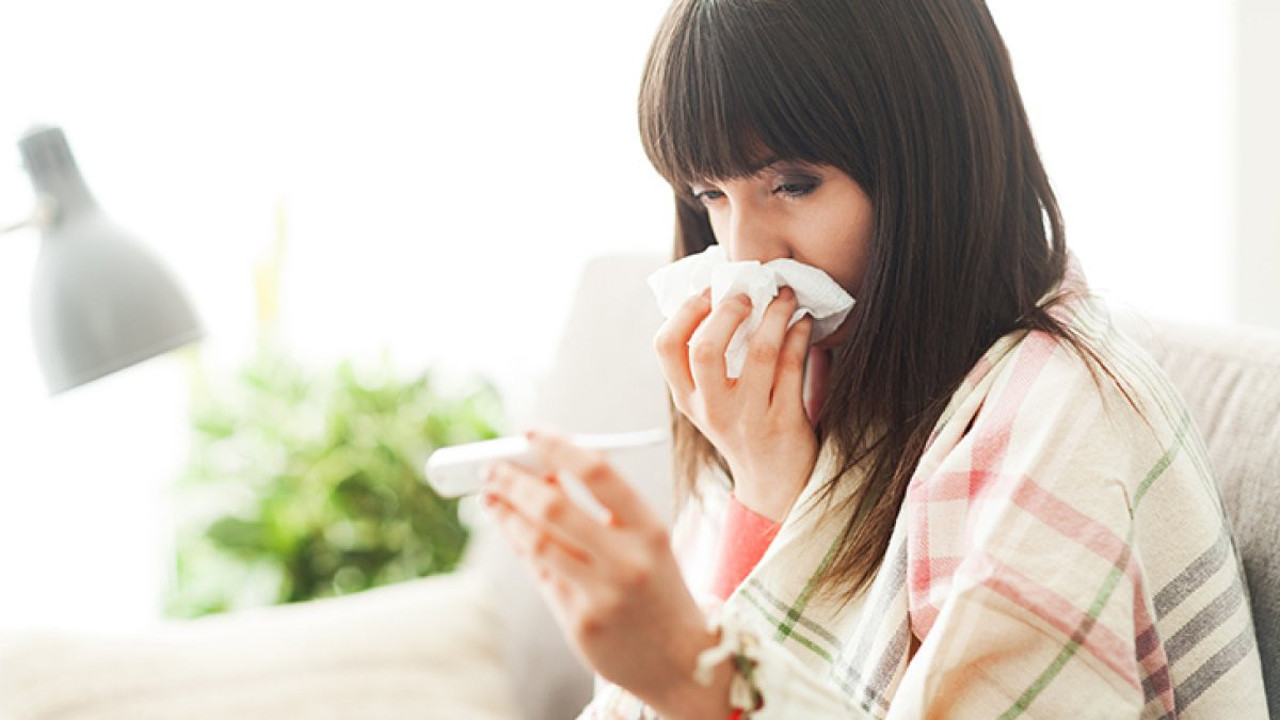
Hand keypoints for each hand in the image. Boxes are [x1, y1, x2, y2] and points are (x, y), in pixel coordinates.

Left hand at [482, 430, 732, 718]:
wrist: (683, 661)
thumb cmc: (658, 588)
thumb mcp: (646, 543)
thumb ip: (601, 511)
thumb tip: (542, 471)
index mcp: (650, 530)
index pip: (597, 473)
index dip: (558, 446)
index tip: (529, 430)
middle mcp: (627, 561)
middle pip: (554, 507)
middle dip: (515, 481)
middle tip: (491, 466)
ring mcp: (602, 595)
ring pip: (536, 542)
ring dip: (506, 514)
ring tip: (490, 496)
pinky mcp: (580, 623)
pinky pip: (540, 574)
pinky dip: (520, 545)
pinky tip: (509, 529)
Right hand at [654, 287, 817, 520]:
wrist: (773, 484)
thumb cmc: (742, 428)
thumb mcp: (709, 401)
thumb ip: (705, 361)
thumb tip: (719, 294)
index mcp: (687, 398)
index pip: (666, 346)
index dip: (686, 311)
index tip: (709, 291)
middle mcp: (712, 409)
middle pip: (705, 349)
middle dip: (729, 311)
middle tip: (748, 294)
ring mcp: (749, 417)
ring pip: (761, 353)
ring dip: (775, 315)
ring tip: (785, 297)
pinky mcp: (784, 422)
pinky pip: (793, 367)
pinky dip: (799, 336)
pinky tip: (803, 323)